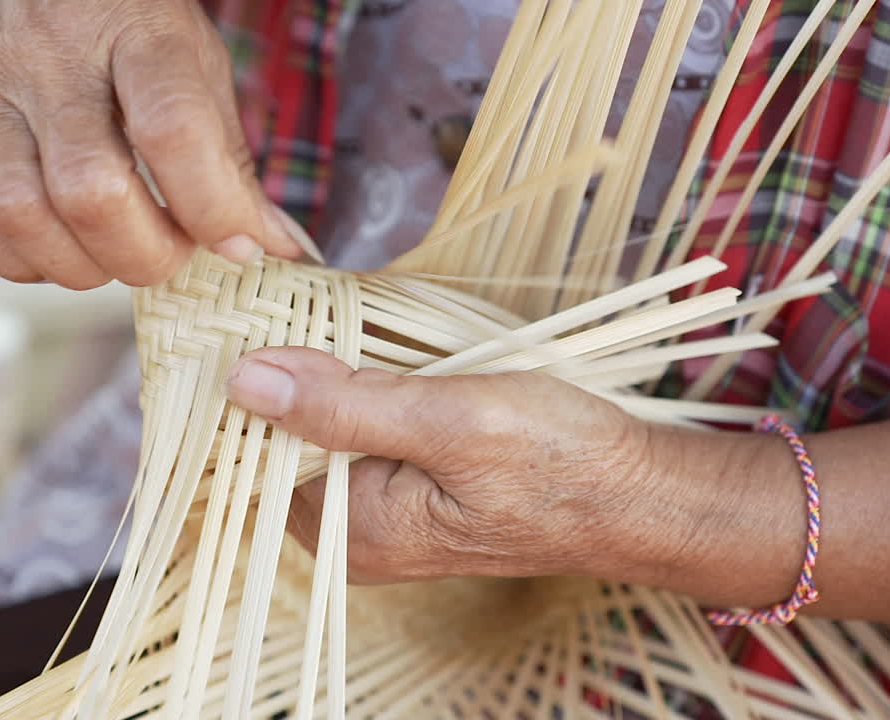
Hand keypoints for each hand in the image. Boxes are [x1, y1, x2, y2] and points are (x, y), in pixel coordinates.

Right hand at [0, 0, 303, 288]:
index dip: (211, 207)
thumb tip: (270, 244)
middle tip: (173, 252)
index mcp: (133, 33)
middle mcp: (51, 64)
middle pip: (92, 191)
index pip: (171, 130)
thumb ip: (227, 155)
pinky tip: (67, 247)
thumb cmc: (120, 25)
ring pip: (25, 217)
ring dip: (86, 266)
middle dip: (147, 254)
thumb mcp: (191, 61)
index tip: (239, 243)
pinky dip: (29, 261)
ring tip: (121, 252)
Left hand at [225, 348, 889, 627]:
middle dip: (297, 368)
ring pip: (327, 427)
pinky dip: (369, 383)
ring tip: (353, 319)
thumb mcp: (450, 420)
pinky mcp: (415, 487)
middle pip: (287, 440)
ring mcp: (386, 512)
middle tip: (315, 304)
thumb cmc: (561, 461)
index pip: (256, 453)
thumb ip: (343, 404)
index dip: (252, 383)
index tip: (260, 318)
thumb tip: (246, 381)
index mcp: (352, 529)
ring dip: (336, 368)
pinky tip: (387, 349)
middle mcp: (358, 533)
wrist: (643, 492)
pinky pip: (366, 429)